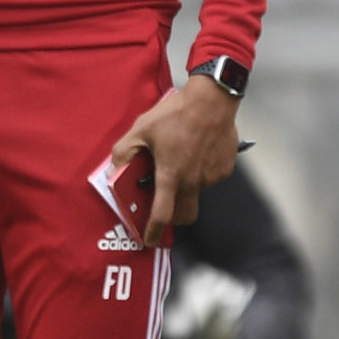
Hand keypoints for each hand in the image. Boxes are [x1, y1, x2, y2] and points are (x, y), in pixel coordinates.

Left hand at [110, 74, 238, 246]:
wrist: (212, 99)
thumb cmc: (176, 113)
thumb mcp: (141, 128)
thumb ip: (124, 152)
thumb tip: (113, 171)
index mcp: (171, 175)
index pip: (162, 215)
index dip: (154, 231)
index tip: (149, 240)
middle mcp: (193, 181)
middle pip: (185, 215)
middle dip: (174, 216)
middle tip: (166, 201)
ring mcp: (212, 177)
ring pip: (198, 193)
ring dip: (188, 186)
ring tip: (183, 158)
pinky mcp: (226, 168)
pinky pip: (211, 178)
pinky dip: (202, 172)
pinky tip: (198, 151)